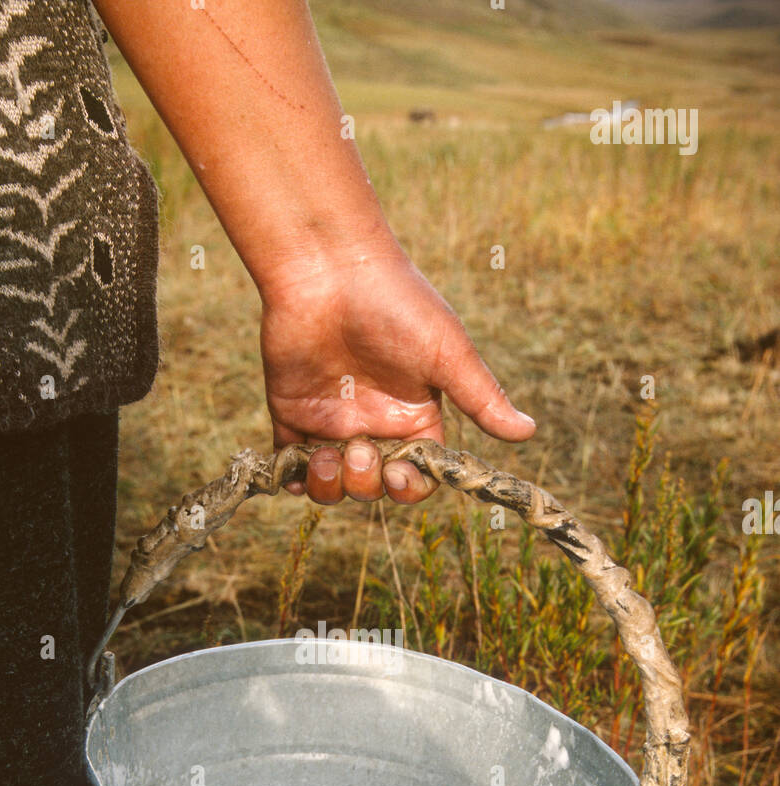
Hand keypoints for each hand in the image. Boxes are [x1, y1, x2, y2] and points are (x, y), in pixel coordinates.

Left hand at [259, 245, 534, 504]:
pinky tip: (295, 468)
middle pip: (372, 486)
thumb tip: (528, 432)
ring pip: (330, 484)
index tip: (397, 473)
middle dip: (366, 484)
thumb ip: (482, 398)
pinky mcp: (292, 412)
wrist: (329, 268)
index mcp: (414, 415)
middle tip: (359, 449)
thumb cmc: (396, 303)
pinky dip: (289, 477)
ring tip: (325, 457)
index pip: (416, 475)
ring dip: (329, 487)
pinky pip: (287, 462)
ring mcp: (331, 420)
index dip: (408, 488)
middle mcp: (374, 424)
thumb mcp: (448, 353)